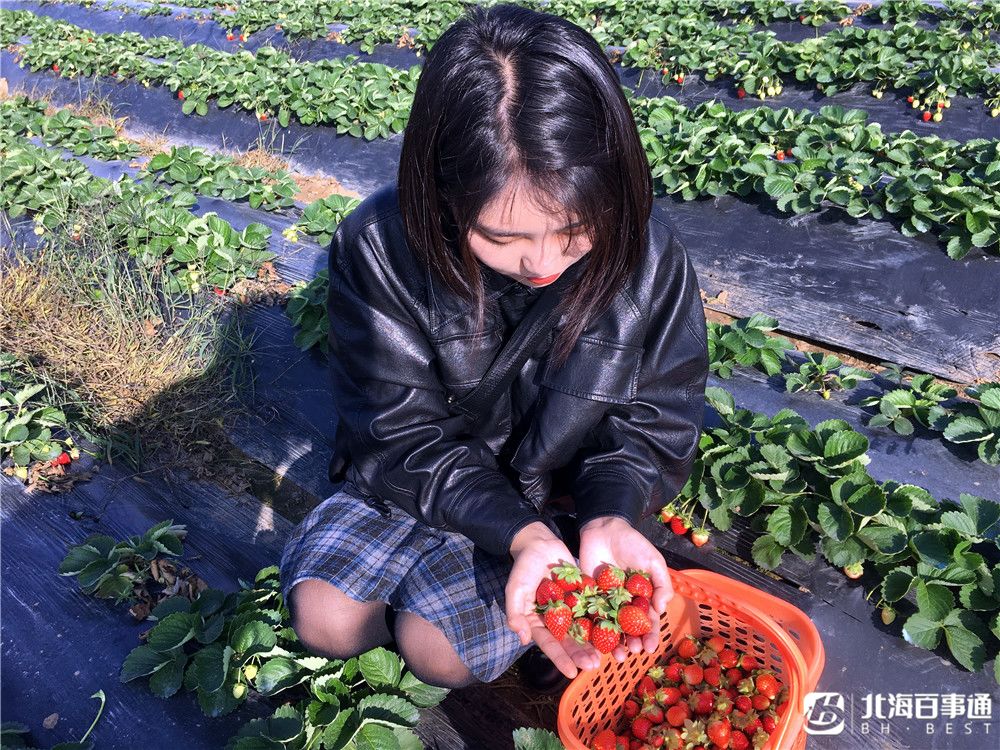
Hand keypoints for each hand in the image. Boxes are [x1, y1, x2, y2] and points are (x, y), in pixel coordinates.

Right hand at [505, 521, 602, 678]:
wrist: (540, 543)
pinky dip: (603, 621)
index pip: (550, 644)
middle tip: (594, 666)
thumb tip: (522, 638)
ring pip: (584, 630)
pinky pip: (593, 611)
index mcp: (537, 622)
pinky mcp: (583, 597)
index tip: (572, 673)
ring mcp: (570, 609)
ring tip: (608, 655)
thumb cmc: (523, 567)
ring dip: (595, 643)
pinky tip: (616, 631)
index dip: (560, 659)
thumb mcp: (515, 588)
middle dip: (581, 654)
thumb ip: (515, 612)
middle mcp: (555, 620)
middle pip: (569, 641)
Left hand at [578, 515, 672, 663]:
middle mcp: (625, 604)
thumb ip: (661, 584)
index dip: (650, 635)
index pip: (648, 621)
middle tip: (631, 652)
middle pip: (629, 629)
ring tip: (616, 655)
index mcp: (642, 598)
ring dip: (614, 643)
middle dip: (632, 643)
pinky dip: (592, 631)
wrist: (604, 529)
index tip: (650, 647)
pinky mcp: (588, 597)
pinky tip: (594, 644)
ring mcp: (606, 602)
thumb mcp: (653, 561)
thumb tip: (662, 609)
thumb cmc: (633, 544)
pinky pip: (590, 616)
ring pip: (610, 628)